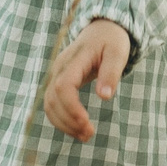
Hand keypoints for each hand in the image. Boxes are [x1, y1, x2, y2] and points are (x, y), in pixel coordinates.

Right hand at [42, 18, 131, 141]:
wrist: (101, 29)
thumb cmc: (111, 41)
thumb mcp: (117, 53)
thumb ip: (111, 73)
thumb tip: (104, 96)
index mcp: (73, 60)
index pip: (63, 87)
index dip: (71, 107)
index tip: (87, 122)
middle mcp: (59, 68)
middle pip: (53, 99)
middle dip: (69, 121)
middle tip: (90, 135)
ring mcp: (55, 75)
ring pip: (49, 105)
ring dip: (63, 124)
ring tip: (85, 136)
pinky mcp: (57, 82)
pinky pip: (52, 105)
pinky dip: (62, 120)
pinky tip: (78, 129)